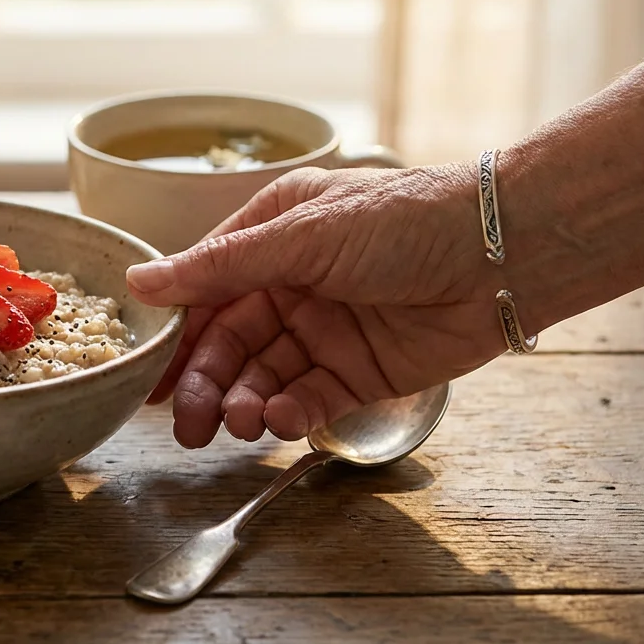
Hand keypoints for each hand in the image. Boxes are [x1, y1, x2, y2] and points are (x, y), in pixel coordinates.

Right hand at [126, 165, 506, 447]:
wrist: (502, 255)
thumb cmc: (405, 219)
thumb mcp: (301, 236)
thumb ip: (219, 267)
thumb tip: (140, 280)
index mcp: (272, 233)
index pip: (205, 288)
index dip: (174, 332)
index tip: (147, 374)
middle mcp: (292, 281)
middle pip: (229, 341)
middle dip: (204, 383)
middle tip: (186, 423)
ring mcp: (324, 329)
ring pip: (262, 375)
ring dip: (242, 402)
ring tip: (237, 423)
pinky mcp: (358, 371)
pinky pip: (307, 398)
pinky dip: (287, 412)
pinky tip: (278, 418)